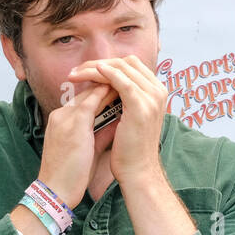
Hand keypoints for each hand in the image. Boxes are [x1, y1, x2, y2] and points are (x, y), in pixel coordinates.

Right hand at [36, 80, 117, 208]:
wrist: (55, 190)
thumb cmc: (70, 176)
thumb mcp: (87, 150)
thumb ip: (100, 134)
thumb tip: (115, 124)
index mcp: (62, 121)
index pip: (84, 101)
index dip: (103, 95)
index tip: (122, 93)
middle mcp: (61, 115)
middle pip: (86, 93)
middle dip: (107, 87)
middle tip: (128, 84)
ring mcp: (65, 118)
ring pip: (89, 94)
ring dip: (109, 87)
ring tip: (127, 85)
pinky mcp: (73, 125)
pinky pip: (91, 102)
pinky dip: (106, 96)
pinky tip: (121, 93)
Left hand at [64, 55, 168, 193]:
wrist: (137, 171)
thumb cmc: (130, 148)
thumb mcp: (129, 117)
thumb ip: (122, 99)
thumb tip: (105, 85)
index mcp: (156, 93)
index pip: (131, 66)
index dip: (107, 64)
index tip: (85, 70)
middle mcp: (158, 92)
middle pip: (127, 63)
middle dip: (99, 63)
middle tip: (76, 71)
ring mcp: (152, 98)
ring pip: (122, 69)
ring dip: (96, 67)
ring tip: (76, 74)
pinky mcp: (141, 106)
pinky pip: (122, 81)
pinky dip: (106, 74)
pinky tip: (91, 73)